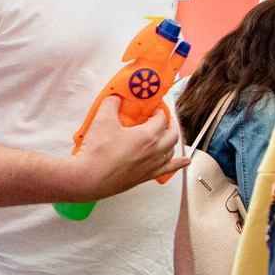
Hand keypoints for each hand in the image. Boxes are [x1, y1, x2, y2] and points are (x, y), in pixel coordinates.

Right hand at [68, 96, 187, 201]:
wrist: (89, 178)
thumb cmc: (97, 151)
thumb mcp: (102, 119)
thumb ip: (111, 103)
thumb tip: (116, 96)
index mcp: (148, 135)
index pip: (161, 118)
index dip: (158, 110)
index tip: (152, 106)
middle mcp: (155, 151)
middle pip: (172, 133)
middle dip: (169, 123)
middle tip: (162, 117)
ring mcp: (152, 165)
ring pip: (172, 150)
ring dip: (172, 140)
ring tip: (168, 134)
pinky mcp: (146, 176)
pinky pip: (169, 169)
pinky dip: (179, 163)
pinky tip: (185, 162)